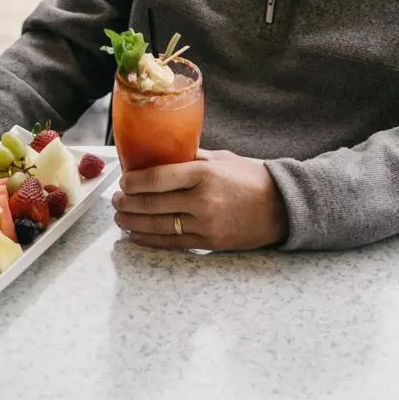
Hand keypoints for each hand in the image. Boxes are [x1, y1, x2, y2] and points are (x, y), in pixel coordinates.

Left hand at [111, 148, 287, 250]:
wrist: (283, 207)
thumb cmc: (251, 178)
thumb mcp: (220, 158)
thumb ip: (190, 158)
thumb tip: (158, 155)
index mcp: (204, 174)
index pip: (158, 178)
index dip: (134, 182)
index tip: (123, 181)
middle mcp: (203, 201)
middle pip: (153, 204)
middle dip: (128, 203)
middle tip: (115, 199)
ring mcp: (206, 225)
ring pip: (159, 226)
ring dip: (133, 222)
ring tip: (120, 217)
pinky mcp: (210, 244)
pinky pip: (173, 244)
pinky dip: (150, 239)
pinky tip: (136, 235)